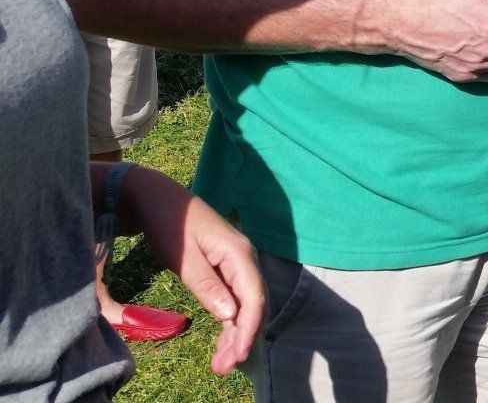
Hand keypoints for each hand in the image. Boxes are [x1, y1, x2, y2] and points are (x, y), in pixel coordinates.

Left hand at [120, 166, 262, 375]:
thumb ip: (207, 285)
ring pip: (243, 305)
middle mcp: (244, 259)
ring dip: (234, 334)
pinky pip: (232, 300)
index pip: (253, 298)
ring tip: (220, 364)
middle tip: (223, 369)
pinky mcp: (223, 269)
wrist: (156, 198)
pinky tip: (221, 341)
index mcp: (239, 254)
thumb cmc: (170, 224)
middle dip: (241, 339)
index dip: (247, 330)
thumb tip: (230, 314)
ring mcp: (235, 264)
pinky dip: (227, 322)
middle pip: (252, 305)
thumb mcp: (183, 257)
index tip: (235, 357)